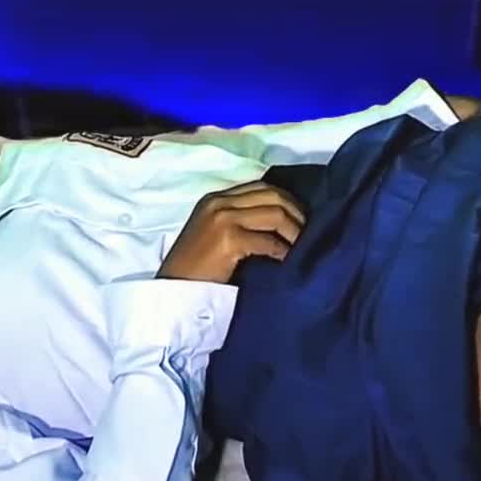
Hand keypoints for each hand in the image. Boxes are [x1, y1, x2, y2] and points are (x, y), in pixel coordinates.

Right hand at [158, 181, 305, 283]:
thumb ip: (238, 221)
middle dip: (296, 214)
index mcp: (214, 199)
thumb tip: (279, 222)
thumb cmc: (194, 271)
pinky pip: (268, 240)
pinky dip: (283, 251)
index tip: (300, 221)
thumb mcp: (213, 235)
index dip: (287, 202)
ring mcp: (222, 219)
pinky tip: (286, 262)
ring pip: (275, 213)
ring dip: (294, 231)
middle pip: (273, 195)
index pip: (262, 188)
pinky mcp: (228, 239)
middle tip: (307, 234)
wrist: (172, 293)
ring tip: (301, 248)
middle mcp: (218, 202)